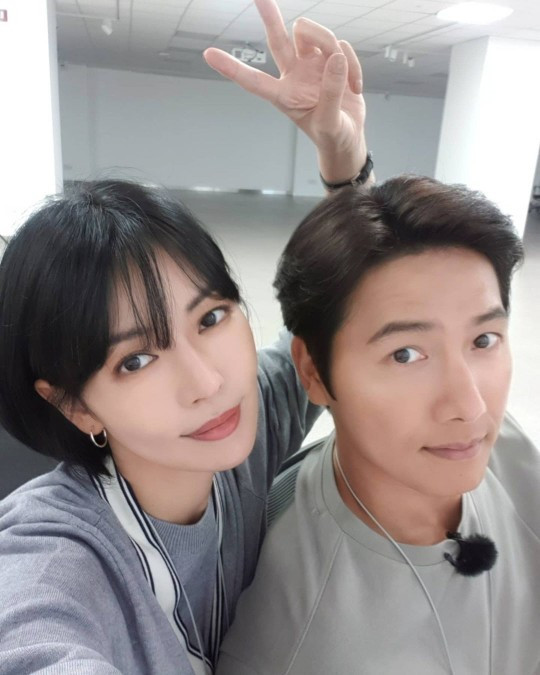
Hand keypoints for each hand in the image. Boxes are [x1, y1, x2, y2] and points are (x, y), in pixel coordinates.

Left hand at [203, 0, 367, 183]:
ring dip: (331, 46)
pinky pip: (342, 46)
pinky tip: (354, 87)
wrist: (349, 137)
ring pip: (315, 34)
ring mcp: (313, 64)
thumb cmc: (332, 135)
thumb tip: (336, 58)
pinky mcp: (332, 59)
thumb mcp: (330, 123)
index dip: (231, 68)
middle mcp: (295, 74)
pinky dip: (353, 66)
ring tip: (346, 80)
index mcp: (284, 96)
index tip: (209, 54)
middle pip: (277, 39)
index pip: (254, 80)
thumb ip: (331, 92)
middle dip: (269, 16)